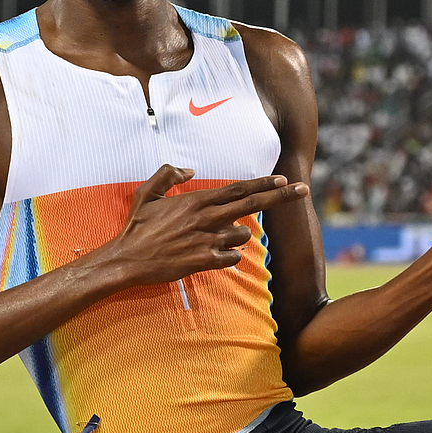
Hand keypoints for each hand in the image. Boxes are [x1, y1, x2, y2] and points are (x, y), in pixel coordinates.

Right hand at [97, 164, 309, 286]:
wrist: (127, 259)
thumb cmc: (136, 227)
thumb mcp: (147, 193)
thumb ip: (168, 175)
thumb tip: (189, 171)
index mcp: (196, 200)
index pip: (238, 189)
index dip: (263, 183)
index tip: (283, 178)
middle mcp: (207, 218)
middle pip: (253, 204)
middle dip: (281, 196)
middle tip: (303, 189)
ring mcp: (207, 240)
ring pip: (243, 235)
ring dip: (237, 236)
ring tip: (215, 238)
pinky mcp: (205, 261)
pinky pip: (233, 258)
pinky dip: (228, 257)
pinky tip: (213, 255)